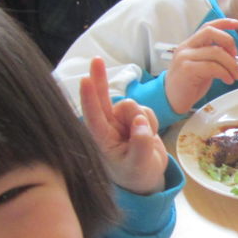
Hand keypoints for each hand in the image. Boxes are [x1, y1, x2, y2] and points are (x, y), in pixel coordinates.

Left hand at [79, 57, 167, 193]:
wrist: (148, 177)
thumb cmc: (137, 175)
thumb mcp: (139, 165)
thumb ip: (141, 145)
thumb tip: (140, 122)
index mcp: (102, 139)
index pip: (93, 116)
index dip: (89, 98)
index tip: (85, 80)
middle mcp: (109, 126)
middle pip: (103, 98)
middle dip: (99, 79)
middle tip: (96, 59)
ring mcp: (122, 120)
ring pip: (133, 105)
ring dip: (142, 117)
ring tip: (145, 137)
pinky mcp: (135, 118)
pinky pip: (145, 109)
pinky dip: (151, 120)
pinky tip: (149, 133)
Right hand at [163, 19, 237, 114]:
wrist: (171, 100)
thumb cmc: (187, 85)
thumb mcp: (202, 67)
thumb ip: (214, 58)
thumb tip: (234, 56)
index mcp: (190, 44)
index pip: (207, 27)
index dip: (223, 23)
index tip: (237, 24)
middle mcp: (186, 47)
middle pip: (211, 33)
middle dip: (229, 42)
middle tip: (236, 57)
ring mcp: (185, 57)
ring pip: (215, 52)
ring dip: (231, 64)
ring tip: (235, 75)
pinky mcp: (187, 69)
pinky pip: (213, 67)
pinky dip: (225, 73)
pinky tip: (228, 80)